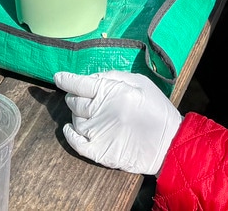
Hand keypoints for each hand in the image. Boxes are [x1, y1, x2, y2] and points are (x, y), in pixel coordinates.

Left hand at [55, 70, 180, 175]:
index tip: (58, 77)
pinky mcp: (98, 151)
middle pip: (74, 101)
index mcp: (110, 91)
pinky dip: (68, 134)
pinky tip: (69, 129)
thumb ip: (114, 76)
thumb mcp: (140, 82)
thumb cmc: (157, 109)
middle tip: (83, 96)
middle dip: (75, 96)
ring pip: (75, 119)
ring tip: (88, 113)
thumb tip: (92, 77)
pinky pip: (75, 142)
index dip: (66, 79)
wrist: (169, 144)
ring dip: (77, 114)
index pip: (79, 83)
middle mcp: (100, 111)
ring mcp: (97, 132)